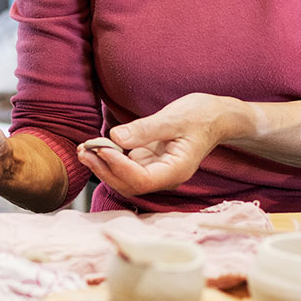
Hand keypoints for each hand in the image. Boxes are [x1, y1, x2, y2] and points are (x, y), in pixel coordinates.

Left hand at [78, 93, 251, 197]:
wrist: (215, 116)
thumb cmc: (200, 116)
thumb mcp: (174, 118)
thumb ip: (145, 129)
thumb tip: (115, 136)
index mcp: (176, 170)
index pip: (143, 180)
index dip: (120, 167)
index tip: (103, 149)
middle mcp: (164, 176)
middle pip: (130, 184)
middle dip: (104, 170)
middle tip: (85, 150)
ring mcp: (156, 170)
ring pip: (124, 179)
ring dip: (102, 167)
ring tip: (84, 149)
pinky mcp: (148, 162)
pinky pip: (125, 167)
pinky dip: (108, 159)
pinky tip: (94, 147)